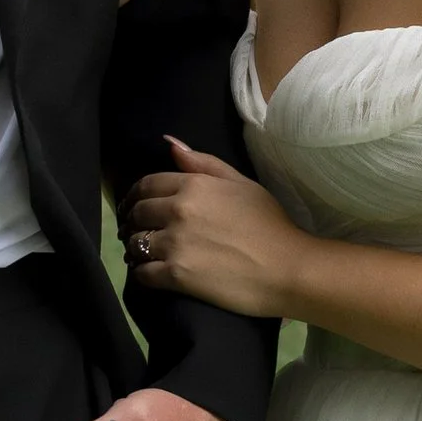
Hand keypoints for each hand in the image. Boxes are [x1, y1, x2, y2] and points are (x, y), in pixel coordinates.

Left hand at [123, 139, 310, 321]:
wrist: (289, 268)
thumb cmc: (271, 224)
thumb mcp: (241, 183)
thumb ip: (203, 163)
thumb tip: (169, 144)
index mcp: (193, 185)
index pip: (147, 185)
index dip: (136, 195)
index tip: (135, 205)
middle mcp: (178, 210)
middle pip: (137, 213)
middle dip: (132, 221)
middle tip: (135, 231)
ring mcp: (175, 244)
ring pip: (135, 243)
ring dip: (135, 248)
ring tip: (141, 254)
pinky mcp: (176, 276)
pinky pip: (143, 273)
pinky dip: (141, 273)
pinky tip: (149, 272)